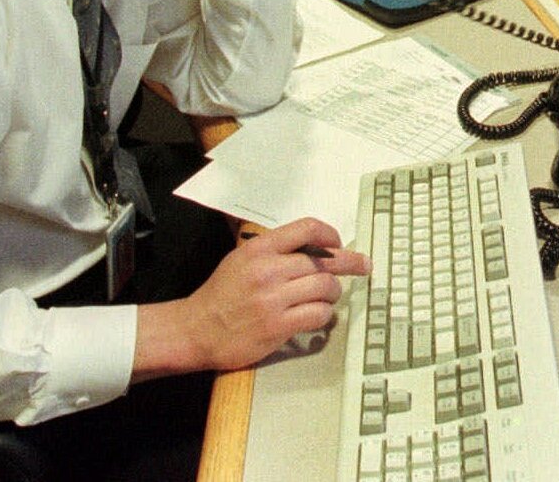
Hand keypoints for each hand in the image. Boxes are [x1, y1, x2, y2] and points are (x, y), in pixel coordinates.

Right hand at [131, 217, 370, 379]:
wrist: (195, 330)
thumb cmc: (220, 295)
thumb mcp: (241, 259)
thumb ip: (273, 250)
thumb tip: (312, 246)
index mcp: (260, 249)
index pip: (306, 229)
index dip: (330, 234)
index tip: (339, 243)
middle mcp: (268, 270)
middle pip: (324, 261)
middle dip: (349, 263)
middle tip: (363, 265)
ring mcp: (273, 299)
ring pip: (325, 287)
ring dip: (334, 292)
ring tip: (330, 296)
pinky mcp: (278, 326)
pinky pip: (318, 315)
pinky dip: (324, 315)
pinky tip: (319, 315)